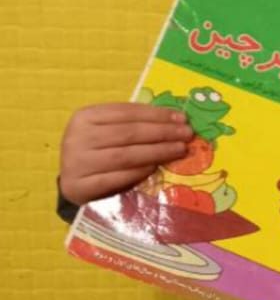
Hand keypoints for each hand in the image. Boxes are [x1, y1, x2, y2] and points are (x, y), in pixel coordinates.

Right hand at [59, 103, 193, 205]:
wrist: (70, 181)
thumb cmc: (98, 150)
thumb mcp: (110, 129)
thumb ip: (135, 123)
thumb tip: (175, 120)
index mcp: (85, 116)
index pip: (127, 112)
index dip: (157, 114)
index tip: (182, 118)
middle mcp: (77, 137)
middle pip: (129, 133)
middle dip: (163, 132)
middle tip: (187, 134)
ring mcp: (75, 163)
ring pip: (125, 155)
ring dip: (157, 151)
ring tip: (180, 149)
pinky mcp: (78, 187)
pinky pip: (115, 177)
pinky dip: (139, 172)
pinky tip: (156, 167)